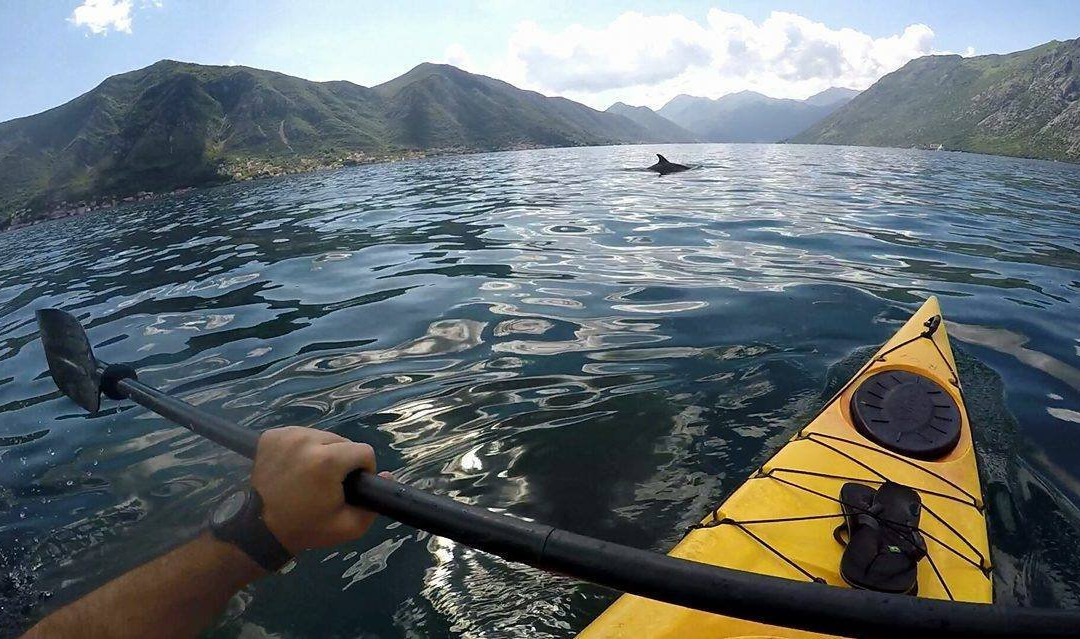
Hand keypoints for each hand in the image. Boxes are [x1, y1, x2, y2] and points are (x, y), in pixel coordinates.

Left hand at [252, 426, 390, 553]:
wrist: (259, 529)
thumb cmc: (307, 528)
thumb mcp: (348, 527)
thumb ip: (373, 504)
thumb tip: (386, 475)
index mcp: (327, 460)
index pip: (363, 451)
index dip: (363, 469)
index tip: (351, 485)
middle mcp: (307, 440)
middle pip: (342, 442)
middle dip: (342, 460)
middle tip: (328, 484)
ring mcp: (286, 435)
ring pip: (322, 436)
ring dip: (322, 452)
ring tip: (310, 475)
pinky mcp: (271, 435)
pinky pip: (300, 435)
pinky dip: (302, 448)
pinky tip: (295, 466)